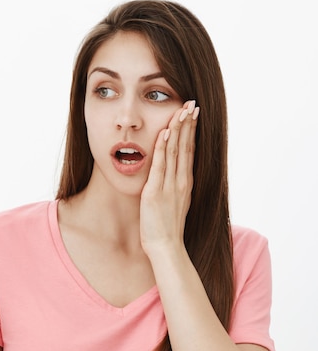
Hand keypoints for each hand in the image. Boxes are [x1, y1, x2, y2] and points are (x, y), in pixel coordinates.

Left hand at [140, 101, 199, 256]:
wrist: (165, 247)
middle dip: (189, 124)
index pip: (190, 151)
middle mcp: (181, 181)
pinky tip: (165, 132)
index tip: (194, 113)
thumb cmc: (166, 228)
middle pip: (186, 146)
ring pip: (175, 151)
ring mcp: (170, 186)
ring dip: (179, 129)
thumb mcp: (173, 203)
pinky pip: (160, 165)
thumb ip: (172, 187)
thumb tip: (170, 175)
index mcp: (185, 183)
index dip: (192, 131)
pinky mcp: (155, 192)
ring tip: (182, 110)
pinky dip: (163, 148)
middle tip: (192, 103)